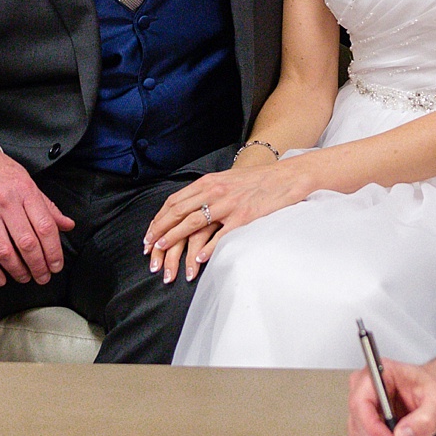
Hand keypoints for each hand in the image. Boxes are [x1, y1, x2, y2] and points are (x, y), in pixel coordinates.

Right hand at [0, 139, 72, 286]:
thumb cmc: (0, 171)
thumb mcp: (27, 182)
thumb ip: (47, 206)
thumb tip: (68, 225)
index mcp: (25, 192)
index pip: (45, 227)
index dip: (54, 251)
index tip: (57, 265)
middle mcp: (6, 203)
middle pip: (27, 243)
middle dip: (38, 266)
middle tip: (43, 277)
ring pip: (5, 251)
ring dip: (18, 271)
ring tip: (25, 278)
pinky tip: (1, 279)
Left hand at [143, 158, 314, 282]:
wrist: (287, 176)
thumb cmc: (257, 181)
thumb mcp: (227, 180)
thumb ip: (207, 192)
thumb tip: (188, 208)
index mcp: (208, 182)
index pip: (174, 202)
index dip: (158, 220)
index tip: (149, 235)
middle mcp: (215, 191)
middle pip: (178, 212)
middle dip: (159, 231)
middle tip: (148, 248)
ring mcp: (229, 204)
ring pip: (193, 223)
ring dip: (174, 239)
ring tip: (163, 252)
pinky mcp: (244, 217)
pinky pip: (221, 236)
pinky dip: (207, 249)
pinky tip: (197, 259)